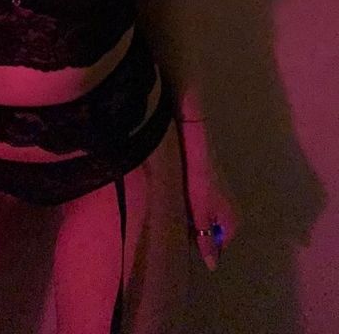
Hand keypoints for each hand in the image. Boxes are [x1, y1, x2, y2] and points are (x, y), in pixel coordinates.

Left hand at [182, 144, 240, 270]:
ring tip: (182, 210)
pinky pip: (206, 204)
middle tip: (183, 224)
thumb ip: (205, 238)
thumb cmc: (199, 182)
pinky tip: (185, 197)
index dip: (203, 243)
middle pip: (214, 230)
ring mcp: (224, 196)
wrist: (198, 148)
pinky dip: (196, 205)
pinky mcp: (215, 186)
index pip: (219, 244)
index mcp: (232, 219)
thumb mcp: (199, 213)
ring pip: (209, 217)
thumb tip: (213, 266)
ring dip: (196, 217)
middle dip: (200, 230)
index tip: (188, 238)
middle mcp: (232, 209)